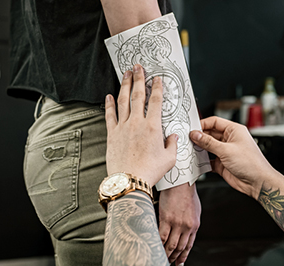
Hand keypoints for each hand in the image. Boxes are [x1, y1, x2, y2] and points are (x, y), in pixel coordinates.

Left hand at [105, 64, 178, 185]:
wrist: (129, 181)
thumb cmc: (150, 172)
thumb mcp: (169, 159)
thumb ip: (172, 145)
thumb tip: (174, 137)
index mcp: (153, 127)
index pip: (156, 101)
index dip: (157, 88)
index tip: (156, 78)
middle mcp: (137, 123)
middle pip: (138, 95)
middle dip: (138, 79)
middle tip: (138, 67)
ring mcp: (123, 127)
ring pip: (123, 101)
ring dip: (125, 85)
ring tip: (126, 74)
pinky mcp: (112, 135)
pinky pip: (110, 115)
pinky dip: (109, 104)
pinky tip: (109, 96)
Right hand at [159, 183, 200, 265]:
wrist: (181, 181)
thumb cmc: (186, 193)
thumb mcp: (195, 210)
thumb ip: (191, 223)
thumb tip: (186, 233)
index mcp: (194, 225)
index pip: (188, 245)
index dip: (183, 257)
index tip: (178, 264)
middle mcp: (187, 227)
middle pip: (180, 248)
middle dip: (173, 258)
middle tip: (167, 264)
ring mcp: (177, 224)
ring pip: (171, 245)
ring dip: (166, 254)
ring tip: (160, 259)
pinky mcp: (167, 218)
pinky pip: (162, 236)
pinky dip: (158, 245)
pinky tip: (155, 249)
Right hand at [190, 117, 275, 198]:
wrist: (257, 182)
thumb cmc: (251, 163)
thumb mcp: (226, 150)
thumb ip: (208, 142)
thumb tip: (196, 134)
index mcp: (234, 130)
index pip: (215, 122)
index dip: (203, 124)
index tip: (192, 129)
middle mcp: (230, 140)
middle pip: (210, 134)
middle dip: (199, 137)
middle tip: (188, 140)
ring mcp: (226, 152)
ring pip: (208, 147)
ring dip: (200, 149)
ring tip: (191, 150)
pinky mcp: (222, 163)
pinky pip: (209, 160)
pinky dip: (203, 161)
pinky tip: (198, 161)